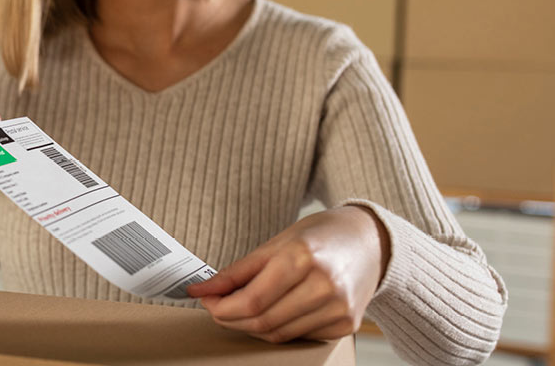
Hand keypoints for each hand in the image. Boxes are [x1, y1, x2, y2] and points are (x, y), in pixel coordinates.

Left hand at [185, 205, 389, 343]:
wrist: (370, 241)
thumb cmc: (320, 237)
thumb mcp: (275, 243)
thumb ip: (238, 270)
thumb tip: (202, 289)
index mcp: (301, 259)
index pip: (251, 300)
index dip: (221, 307)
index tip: (205, 300)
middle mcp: (324, 286)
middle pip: (263, 321)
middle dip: (232, 319)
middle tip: (217, 307)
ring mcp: (338, 309)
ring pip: (279, 334)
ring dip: (252, 326)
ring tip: (242, 309)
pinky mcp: (346, 324)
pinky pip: (299, 336)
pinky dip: (278, 329)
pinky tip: (273, 312)